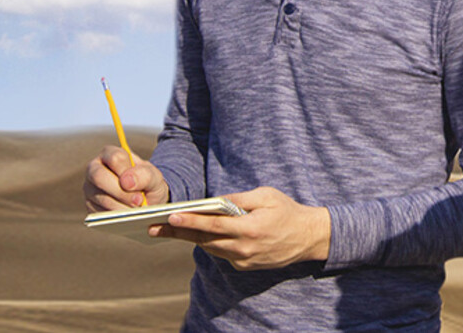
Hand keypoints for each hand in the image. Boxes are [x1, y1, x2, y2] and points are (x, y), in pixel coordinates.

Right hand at [84, 145, 169, 211]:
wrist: (147, 199)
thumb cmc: (148, 182)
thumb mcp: (154, 177)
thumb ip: (145, 175)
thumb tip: (126, 181)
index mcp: (110, 154)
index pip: (114, 158)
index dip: (127, 173)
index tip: (139, 187)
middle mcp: (95, 169)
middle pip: (99, 177)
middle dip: (121, 192)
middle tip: (139, 202)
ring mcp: (89, 188)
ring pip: (99, 197)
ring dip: (121, 207)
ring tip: (137, 211)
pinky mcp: (89, 205)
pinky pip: (98, 213)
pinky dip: (115, 217)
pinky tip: (128, 217)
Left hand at [152, 187, 330, 270]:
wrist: (309, 237)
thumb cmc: (287, 211)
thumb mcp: (267, 196)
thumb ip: (240, 199)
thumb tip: (215, 201)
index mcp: (250, 229)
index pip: (213, 226)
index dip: (191, 222)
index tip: (171, 217)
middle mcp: (244, 248)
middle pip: (204, 240)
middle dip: (178, 233)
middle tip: (154, 227)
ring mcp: (244, 260)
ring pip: (210, 248)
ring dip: (190, 238)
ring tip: (168, 229)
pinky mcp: (244, 266)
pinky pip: (221, 253)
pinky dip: (210, 243)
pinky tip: (198, 234)